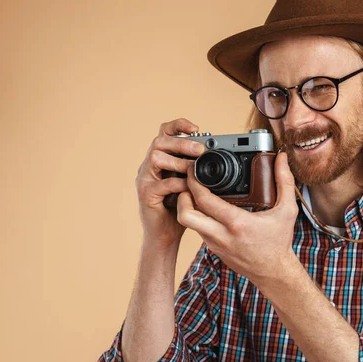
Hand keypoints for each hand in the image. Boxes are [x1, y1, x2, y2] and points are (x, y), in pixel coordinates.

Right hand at [135, 118, 205, 249]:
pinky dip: (178, 184)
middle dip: (181, 142)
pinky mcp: (146, 195)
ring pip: (155, 157)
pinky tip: (189, 189)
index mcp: (161, 159)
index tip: (196, 127)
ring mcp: (145, 179)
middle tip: (200, 150)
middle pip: (159, 141)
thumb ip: (196, 168)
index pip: (164, 132)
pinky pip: (161, 183)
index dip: (178, 125)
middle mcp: (149, 166)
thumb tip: (217, 153)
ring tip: (193, 169)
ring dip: (178, 161)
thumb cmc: (180, 207)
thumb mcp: (190, 183)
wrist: (166, 235)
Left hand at [176, 152, 298, 284]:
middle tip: (187, 183)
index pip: (204, 200)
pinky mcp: (214, 249)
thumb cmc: (280, 242)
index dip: (193, 182)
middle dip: (181, 195)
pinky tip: (204, 208)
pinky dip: (197, 217)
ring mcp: (215, 244)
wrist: (274, 273)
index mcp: (238, 223)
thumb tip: (281, 158)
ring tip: (194, 192)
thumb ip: (284, 181)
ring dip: (187, 206)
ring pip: (189, 223)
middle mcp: (222, 235)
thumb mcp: (287, 210)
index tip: (193, 170)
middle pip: (185, 215)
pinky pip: (198, 230)